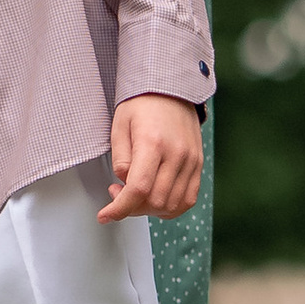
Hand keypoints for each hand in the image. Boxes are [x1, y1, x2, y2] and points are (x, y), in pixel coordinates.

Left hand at [102, 94, 203, 218]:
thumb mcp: (120, 125)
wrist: (171, 88)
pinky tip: (155, 199)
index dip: (120, 208)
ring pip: (172, 205)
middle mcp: (176, 154)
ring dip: (150, 209)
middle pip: (155, 201)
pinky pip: (188, 199)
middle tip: (118, 193)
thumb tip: (124, 184)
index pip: (138, 189)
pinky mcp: (198, 164)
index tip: (105, 215)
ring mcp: (191, 160)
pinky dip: (170, 207)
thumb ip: (120, 158)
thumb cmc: (142, 104)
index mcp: (152, 142)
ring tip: (136, 194)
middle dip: (132, 207)